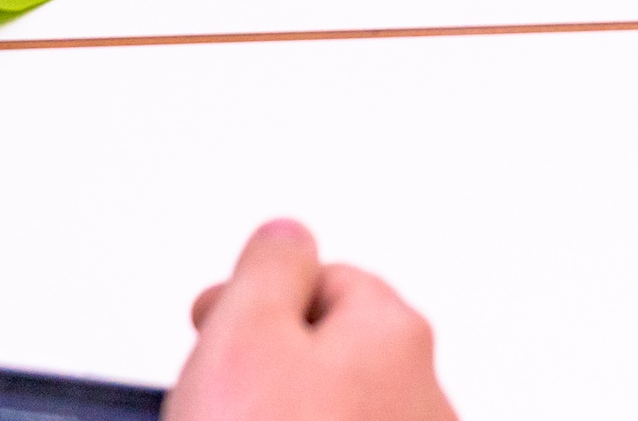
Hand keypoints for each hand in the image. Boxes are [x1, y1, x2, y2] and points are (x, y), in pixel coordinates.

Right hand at [170, 219, 456, 420]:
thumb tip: (287, 234)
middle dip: (272, 365)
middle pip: (328, 352)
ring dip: (288, 406)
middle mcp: (423, 391)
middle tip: (221, 400)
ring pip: (331, 405)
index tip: (214, 330)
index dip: (253, 303)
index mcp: (396, 331)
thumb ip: (270, 266)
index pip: (321, 280)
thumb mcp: (246, 334)